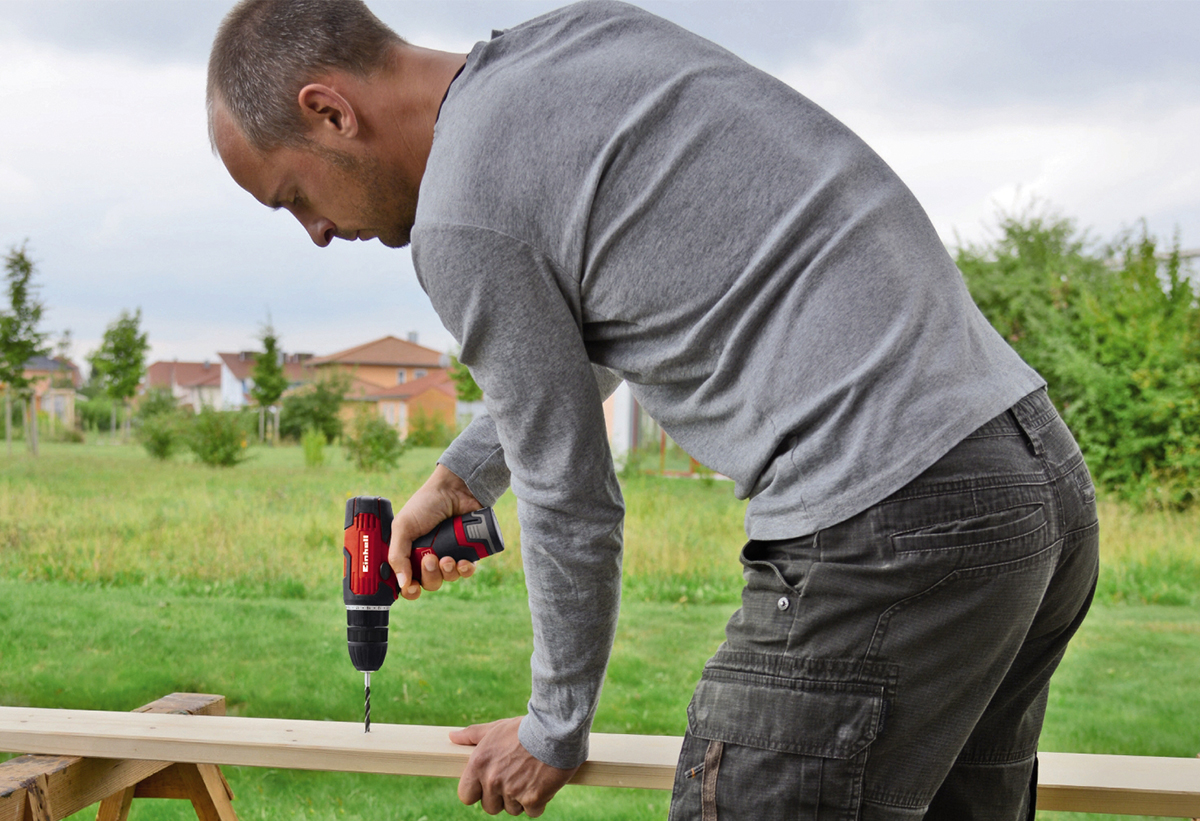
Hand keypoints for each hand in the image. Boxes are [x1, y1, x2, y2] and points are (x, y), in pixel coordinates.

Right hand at [388, 464, 482, 599]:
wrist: (455, 489)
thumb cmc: (426, 504)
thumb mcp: (403, 527)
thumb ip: (397, 555)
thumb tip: (401, 584)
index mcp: (409, 554)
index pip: (407, 582)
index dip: (409, 589)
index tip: (411, 587)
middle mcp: (428, 557)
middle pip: (429, 584)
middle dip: (429, 576)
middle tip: (430, 559)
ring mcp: (449, 555)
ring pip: (448, 579)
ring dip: (447, 572)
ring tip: (447, 558)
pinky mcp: (467, 552)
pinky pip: (467, 571)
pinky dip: (465, 570)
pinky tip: (463, 561)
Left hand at [450, 718, 578, 816]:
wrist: (556, 730)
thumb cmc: (525, 728)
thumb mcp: (496, 728)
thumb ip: (472, 735)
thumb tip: (452, 736)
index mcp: (479, 764)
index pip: (466, 796)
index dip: (477, 792)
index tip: (488, 786)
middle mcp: (492, 780)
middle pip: (490, 807)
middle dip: (502, 797)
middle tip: (515, 779)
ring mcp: (512, 791)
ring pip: (512, 810)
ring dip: (521, 799)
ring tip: (531, 777)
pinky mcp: (532, 799)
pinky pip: (532, 811)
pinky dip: (539, 802)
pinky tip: (543, 783)